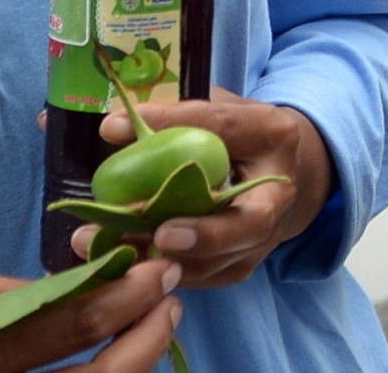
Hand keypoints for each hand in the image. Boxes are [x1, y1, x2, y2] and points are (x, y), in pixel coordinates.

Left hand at [72, 91, 335, 287]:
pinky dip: (161, 270)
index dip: (179, 131)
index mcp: (270, 137)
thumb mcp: (213, 111)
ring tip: (108, 246)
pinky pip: (201, 276)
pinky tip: (119, 260)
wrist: (278, 170)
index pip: (226, 131)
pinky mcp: (240, 264)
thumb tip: (110, 127)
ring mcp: (262, 239)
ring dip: (163, 257)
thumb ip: (170, 117)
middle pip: (246, 224)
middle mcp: (277, 196)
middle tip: (159, 234)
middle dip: (202, 234)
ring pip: (218, 260)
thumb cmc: (238, 135)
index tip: (122, 135)